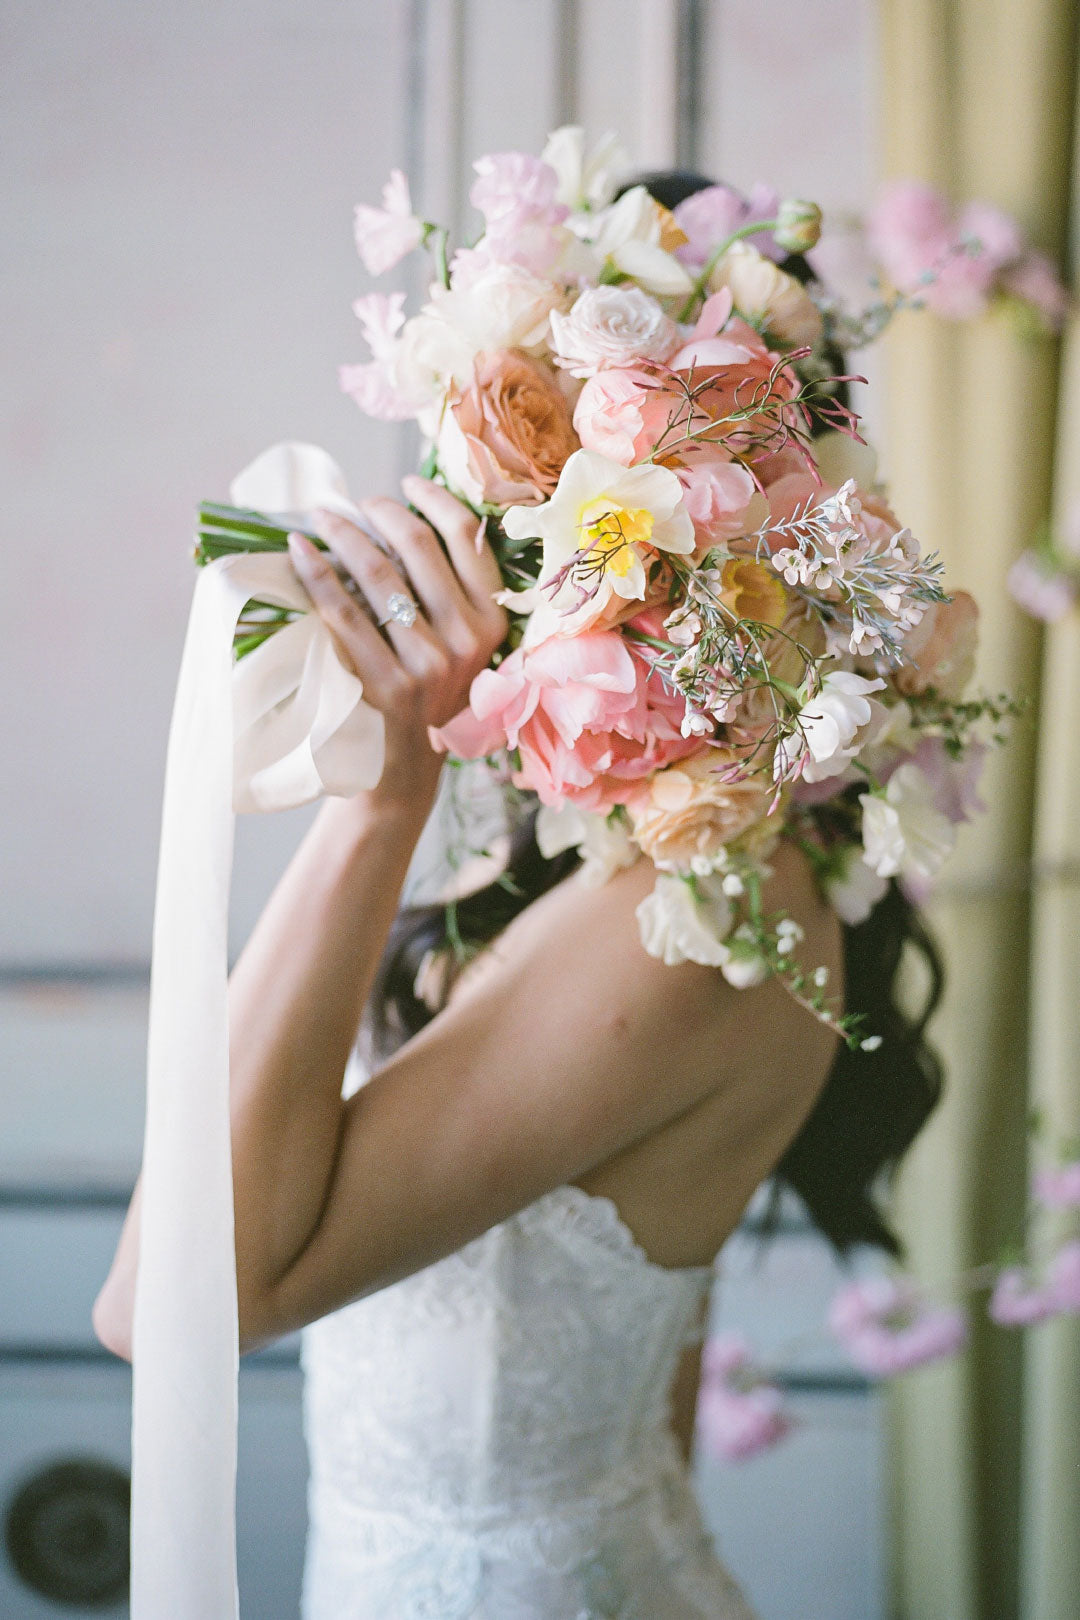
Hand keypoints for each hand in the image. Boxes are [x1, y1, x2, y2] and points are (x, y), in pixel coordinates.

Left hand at [286, 476, 506, 803]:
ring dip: (341, 534)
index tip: (405, 481)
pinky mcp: (387, 684)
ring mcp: (429, 664)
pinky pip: (342, 612)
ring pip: (378, 571)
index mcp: (493, 621)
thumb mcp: (457, 648)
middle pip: (417, 544)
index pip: (469, 536)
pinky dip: (316, 574)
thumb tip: (402, 517)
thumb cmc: (424, 698)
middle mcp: (469, 639)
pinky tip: (299, 553)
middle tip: (347, 506)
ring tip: (320, 522)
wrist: (401, 771)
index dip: (433, 497)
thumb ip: (446, 594)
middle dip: (376, 511)